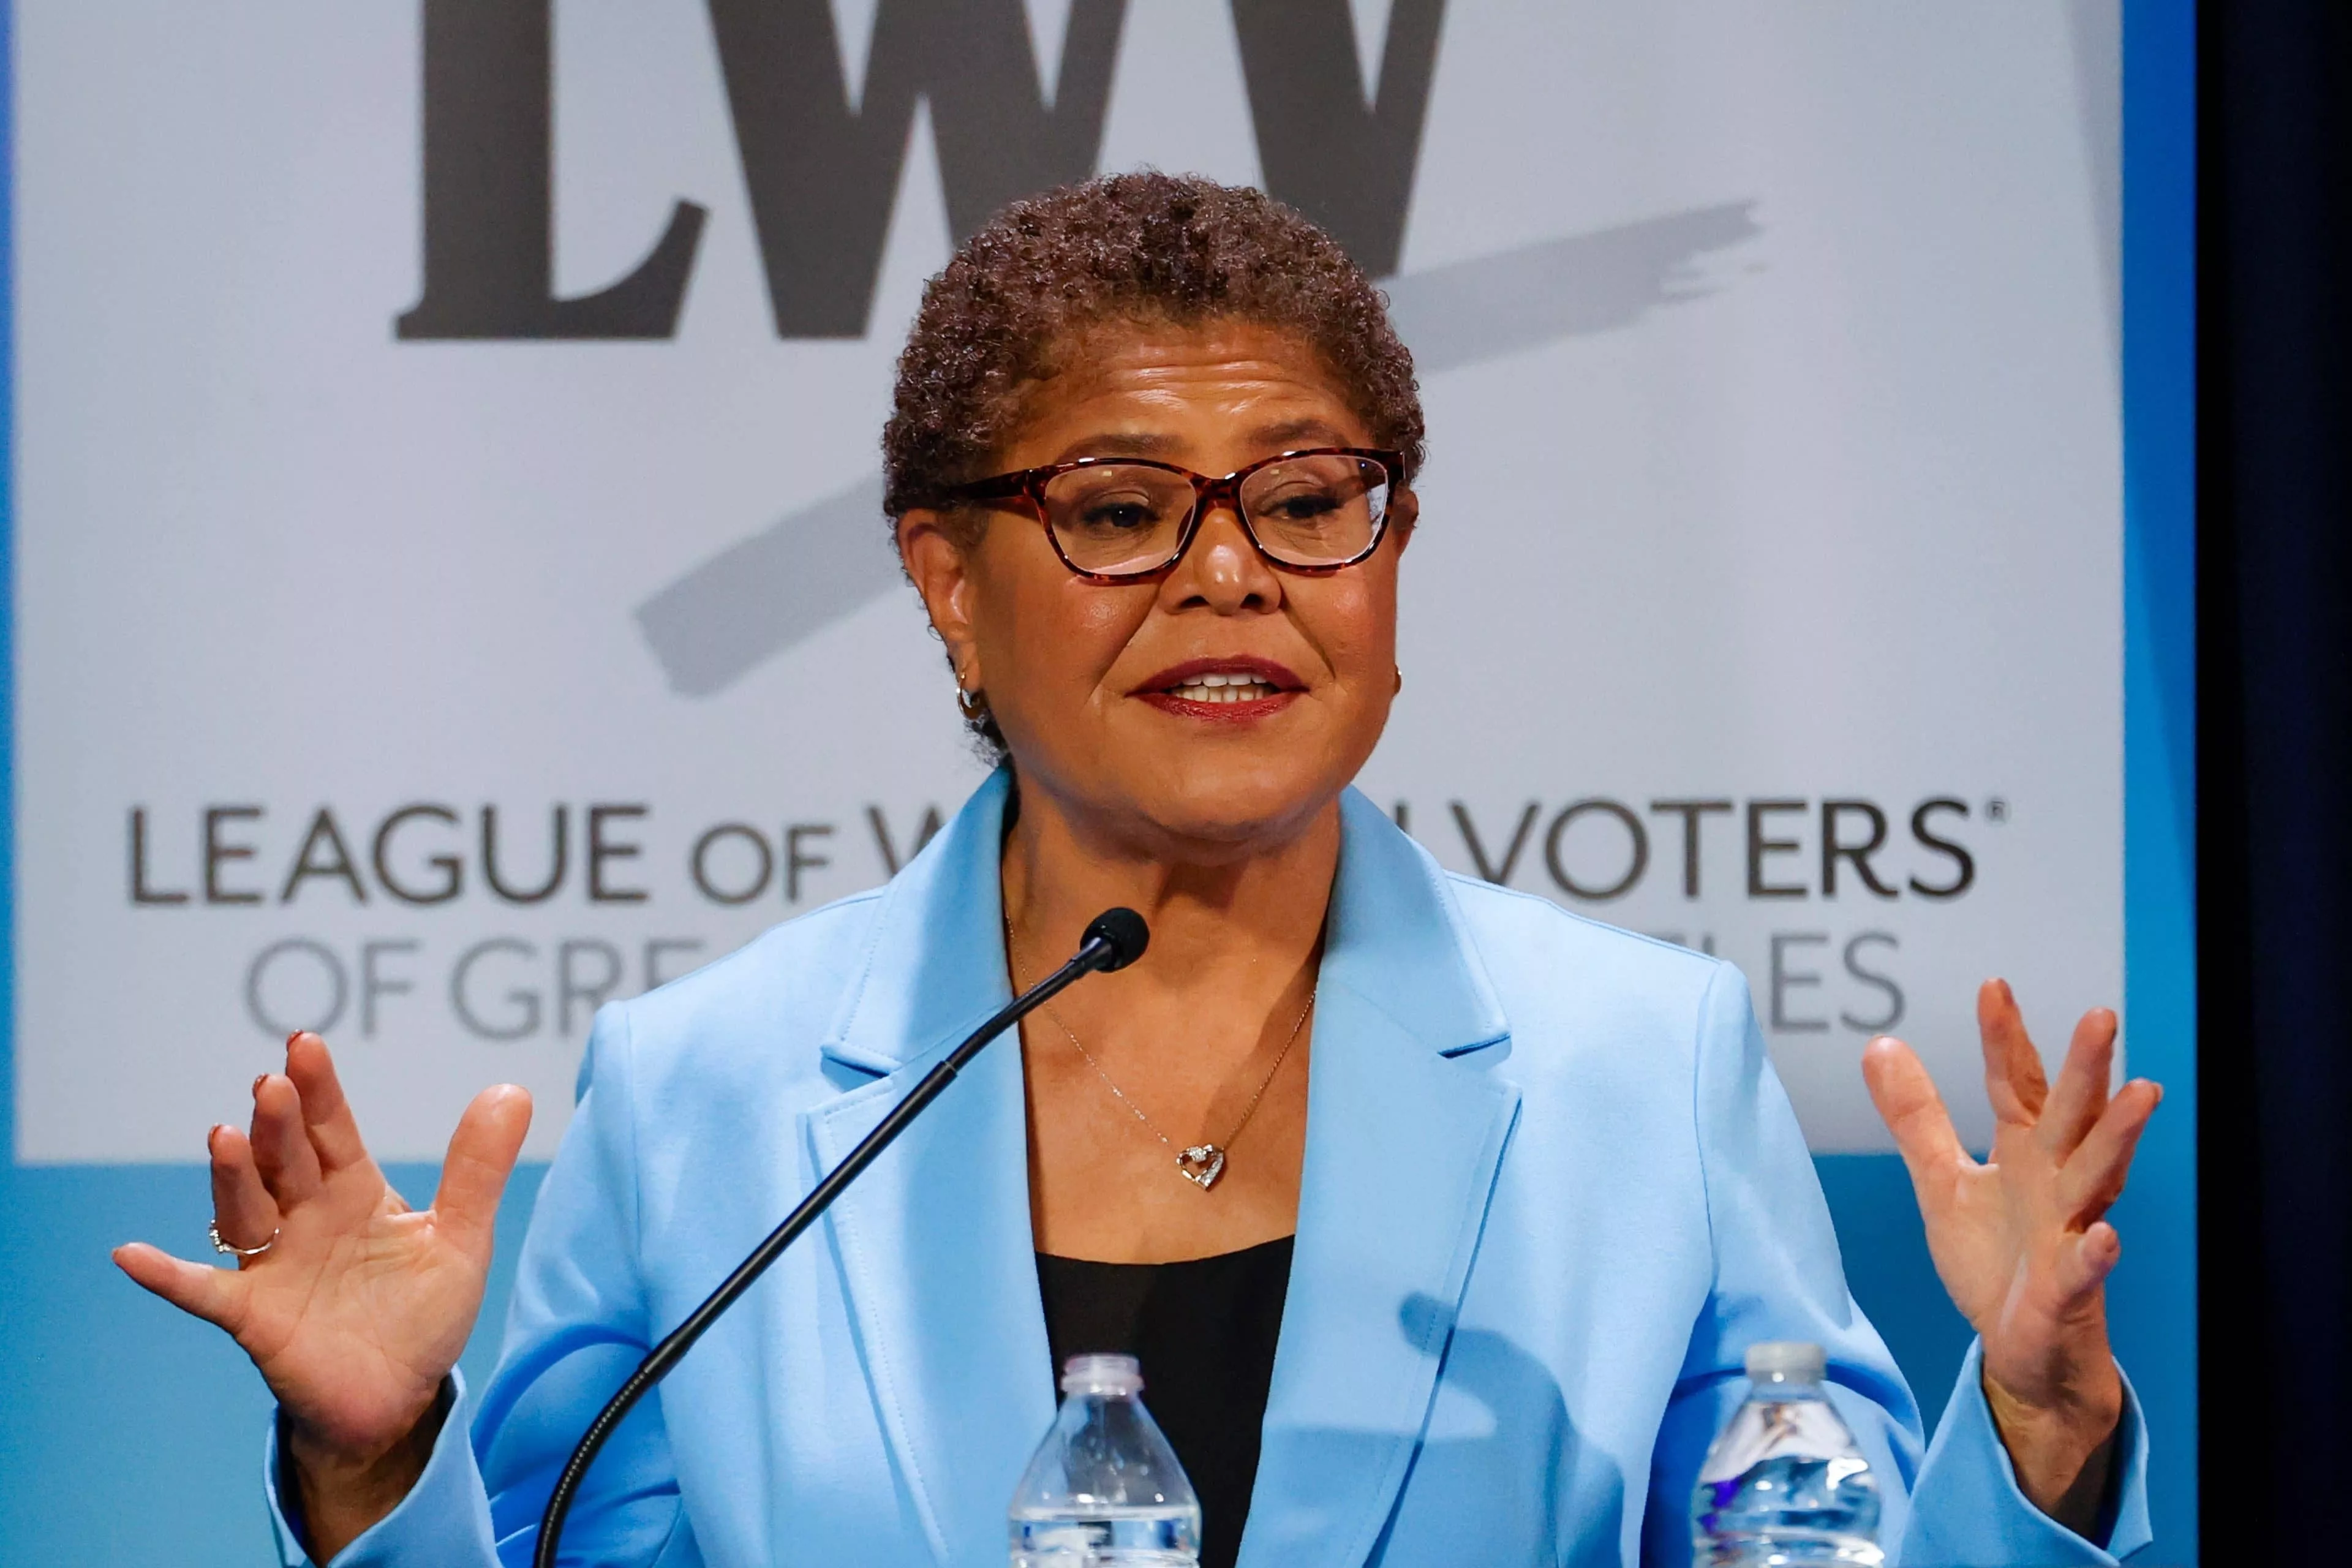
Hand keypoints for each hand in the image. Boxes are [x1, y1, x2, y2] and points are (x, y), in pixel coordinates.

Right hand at [113, 1033, 530, 1556]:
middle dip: (278, 1125)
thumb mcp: (460, 1238)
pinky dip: (167, 1276)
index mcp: (353, 1192)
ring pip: (246, 1211)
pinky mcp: (254, 1317)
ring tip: (226, 1138)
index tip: (304, 1044)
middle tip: (272, 1085)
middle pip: (285, 1162)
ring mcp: (274, 1265)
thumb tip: (512, 1090)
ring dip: (233, 1177)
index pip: (330, 1130)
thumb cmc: (421, 1312)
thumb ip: (478, 1169)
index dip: (318, 1090)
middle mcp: (304, 1218)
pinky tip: (130, 1254)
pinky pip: (203, 1293)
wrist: (399, 1397)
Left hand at [1862, 981, 2159, 1514]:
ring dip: (2120, 1136)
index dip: (2005, 1037)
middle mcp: (2055, 1182)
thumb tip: (1881, 1044)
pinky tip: (2105, 1235)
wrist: (2021, 1348)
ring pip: (2098, 1176)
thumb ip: (1917, 1116)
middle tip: (2101, 1015)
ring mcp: (2068, 1232)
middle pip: (2071, 1115)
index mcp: (2024, 1152)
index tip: (1993, 984)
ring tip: (2144, 1090)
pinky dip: (2096, 1252)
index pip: (2014, 1084)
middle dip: (2086, 1068)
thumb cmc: (1993, 1258)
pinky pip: (2085, 1267)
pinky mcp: (2069, 1289)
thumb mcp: (1943, 1180)